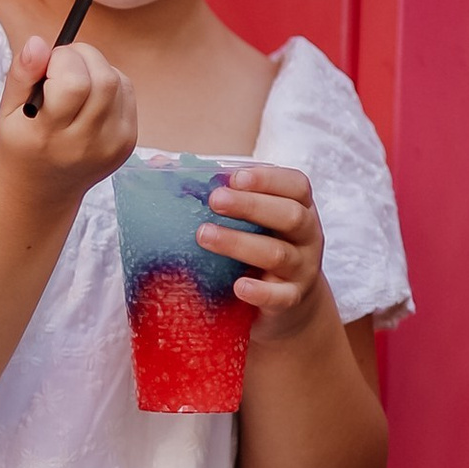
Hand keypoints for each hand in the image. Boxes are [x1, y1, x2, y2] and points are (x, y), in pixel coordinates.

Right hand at [0, 33, 135, 199]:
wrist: (41, 188)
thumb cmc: (22, 142)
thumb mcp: (8, 110)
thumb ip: (21, 75)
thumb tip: (38, 42)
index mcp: (49, 137)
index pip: (74, 84)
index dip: (62, 61)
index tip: (47, 66)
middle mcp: (85, 145)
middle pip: (103, 79)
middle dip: (82, 56)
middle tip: (61, 66)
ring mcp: (111, 145)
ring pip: (118, 81)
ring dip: (96, 68)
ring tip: (74, 83)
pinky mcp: (127, 142)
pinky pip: (127, 92)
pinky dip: (109, 83)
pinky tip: (89, 96)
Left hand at [201, 159, 326, 337]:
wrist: (287, 303)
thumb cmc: (257, 247)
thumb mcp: (249, 219)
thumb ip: (217, 193)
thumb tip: (162, 164)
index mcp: (298, 207)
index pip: (296, 185)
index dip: (268, 179)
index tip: (235, 177)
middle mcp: (306, 236)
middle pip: (289, 216)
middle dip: (251, 206)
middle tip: (215, 201)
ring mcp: (301, 269)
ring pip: (277, 253)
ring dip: (240, 243)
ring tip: (204, 235)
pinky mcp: (291, 299)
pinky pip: (280, 296)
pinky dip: (260, 291)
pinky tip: (239, 286)